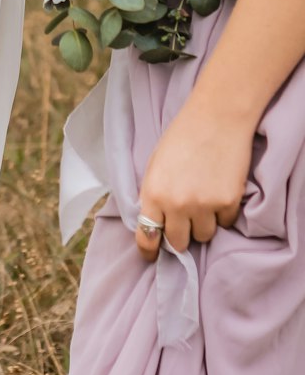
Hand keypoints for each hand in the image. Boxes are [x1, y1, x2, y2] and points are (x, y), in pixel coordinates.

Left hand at [135, 94, 252, 259]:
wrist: (216, 118)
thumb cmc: (181, 137)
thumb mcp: (156, 164)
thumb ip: (154, 194)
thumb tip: (154, 221)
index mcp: (153, 193)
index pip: (147, 236)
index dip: (149, 250)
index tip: (151, 255)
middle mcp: (177, 204)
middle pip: (178, 243)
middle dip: (180, 235)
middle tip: (184, 220)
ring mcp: (204, 206)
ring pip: (204, 236)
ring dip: (203, 224)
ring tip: (203, 198)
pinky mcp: (228, 203)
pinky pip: (225, 222)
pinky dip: (222, 212)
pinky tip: (219, 189)